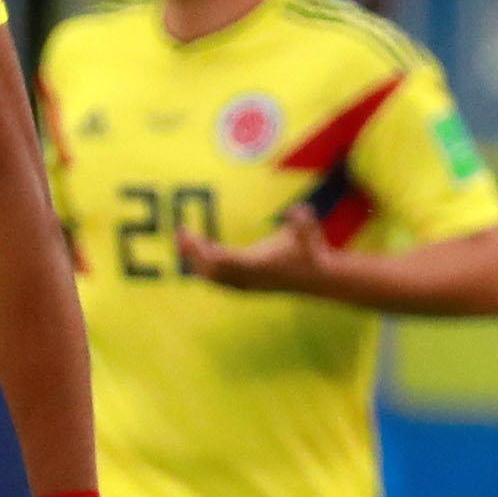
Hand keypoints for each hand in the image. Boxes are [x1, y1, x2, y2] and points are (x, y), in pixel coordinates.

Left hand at [179, 206, 331, 295]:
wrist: (318, 277)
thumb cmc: (310, 249)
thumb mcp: (307, 230)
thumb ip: (301, 219)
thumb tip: (298, 209)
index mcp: (256, 265)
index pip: (222, 260)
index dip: (202, 250)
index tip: (189, 236)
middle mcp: (248, 278)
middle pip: (210, 271)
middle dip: (192, 254)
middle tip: (179, 235)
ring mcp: (246, 285)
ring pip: (212, 279)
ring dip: (196, 262)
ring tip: (183, 243)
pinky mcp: (247, 287)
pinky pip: (219, 281)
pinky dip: (205, 270)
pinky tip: (198, 256)